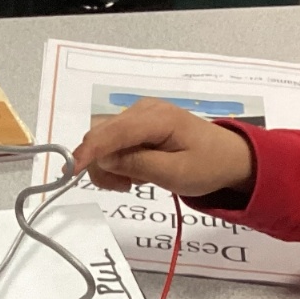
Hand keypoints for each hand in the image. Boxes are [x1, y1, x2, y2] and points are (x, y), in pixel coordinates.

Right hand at [72, 98, 253, 196]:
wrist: (229, 158)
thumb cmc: (207, 166)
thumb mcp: (176, 174)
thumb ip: (139, 165)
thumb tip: (104, 159)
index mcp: (157, 118)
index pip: (113, 131)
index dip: (89, 151)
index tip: (71, 171)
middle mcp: (143, 110)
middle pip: (101, 135)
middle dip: (101, 165)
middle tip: (124, 188)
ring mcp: (140, 115)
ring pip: (103, 140)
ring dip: (109, 166)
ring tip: (133, 183)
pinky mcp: (138, 124)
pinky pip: (113, 142)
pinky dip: (117, 162)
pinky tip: (135, 172)